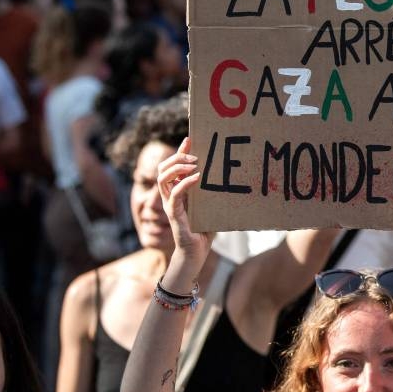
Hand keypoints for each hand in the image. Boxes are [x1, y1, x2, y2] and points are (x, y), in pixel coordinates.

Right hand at [157, 137, 212, 258]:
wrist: (197, 252)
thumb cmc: (204, 229)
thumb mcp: (210, 204)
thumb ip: (213, 191)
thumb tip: (229, 176)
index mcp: (177, 190)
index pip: (172, 165)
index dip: (180, 151)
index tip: (189, 139)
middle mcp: (170, 195)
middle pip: (163, 168)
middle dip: (177, 157)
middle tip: (195, 156)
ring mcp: (170, 204)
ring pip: (163, 178)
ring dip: (178, 167)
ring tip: (194, 165)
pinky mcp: (174, 214)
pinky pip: (175, 194)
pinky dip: (185, 183)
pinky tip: (197, 177)